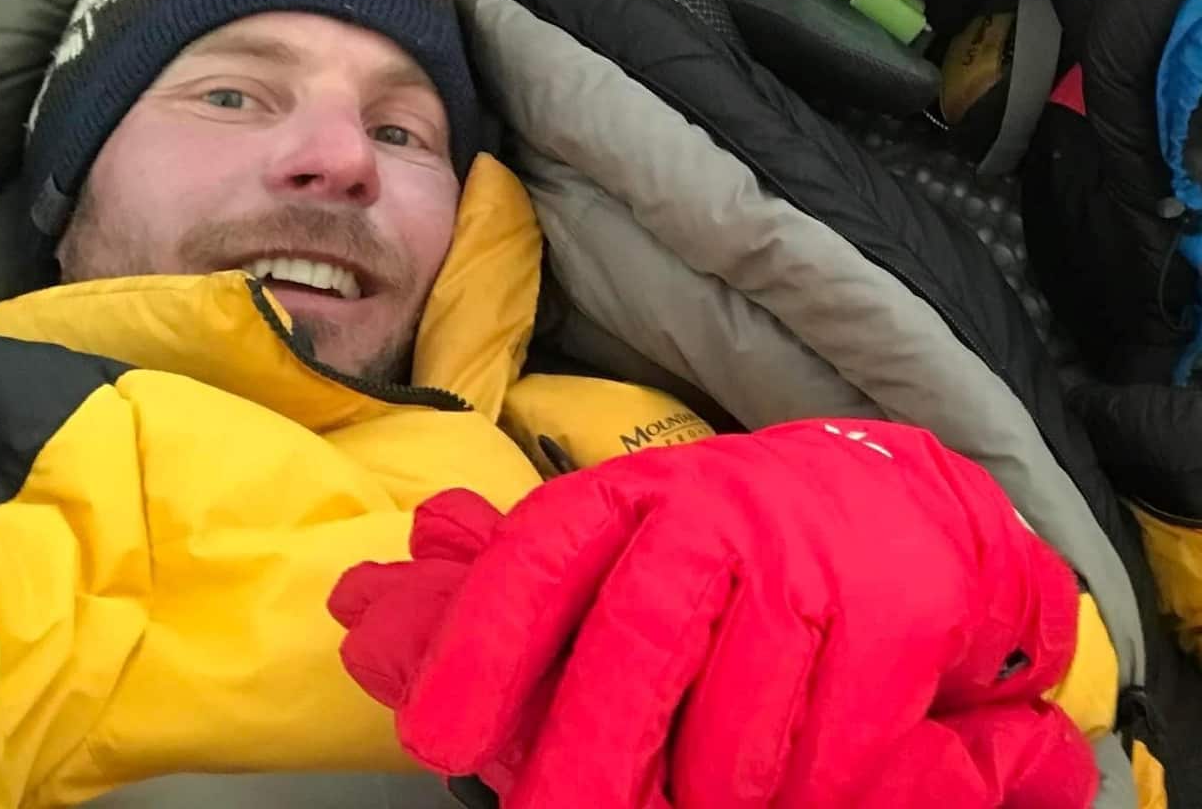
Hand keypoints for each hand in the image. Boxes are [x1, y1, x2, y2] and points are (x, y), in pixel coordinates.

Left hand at [329, 421, 1095, 807]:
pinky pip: (823, 749)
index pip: (542, 555)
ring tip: (685, 807)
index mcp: (630, 496)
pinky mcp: (881, 621)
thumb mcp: (626, 529)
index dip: (485, 642)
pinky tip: (776, 790)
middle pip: (637, 640)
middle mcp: (709, 517)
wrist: (894, 499)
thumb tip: (380, 585)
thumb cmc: (728, 535)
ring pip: (733, 721)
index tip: (437, 740)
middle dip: (588, 754)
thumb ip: (517, 569)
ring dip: (702, 794)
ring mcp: (798, 565)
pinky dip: (792, 795)